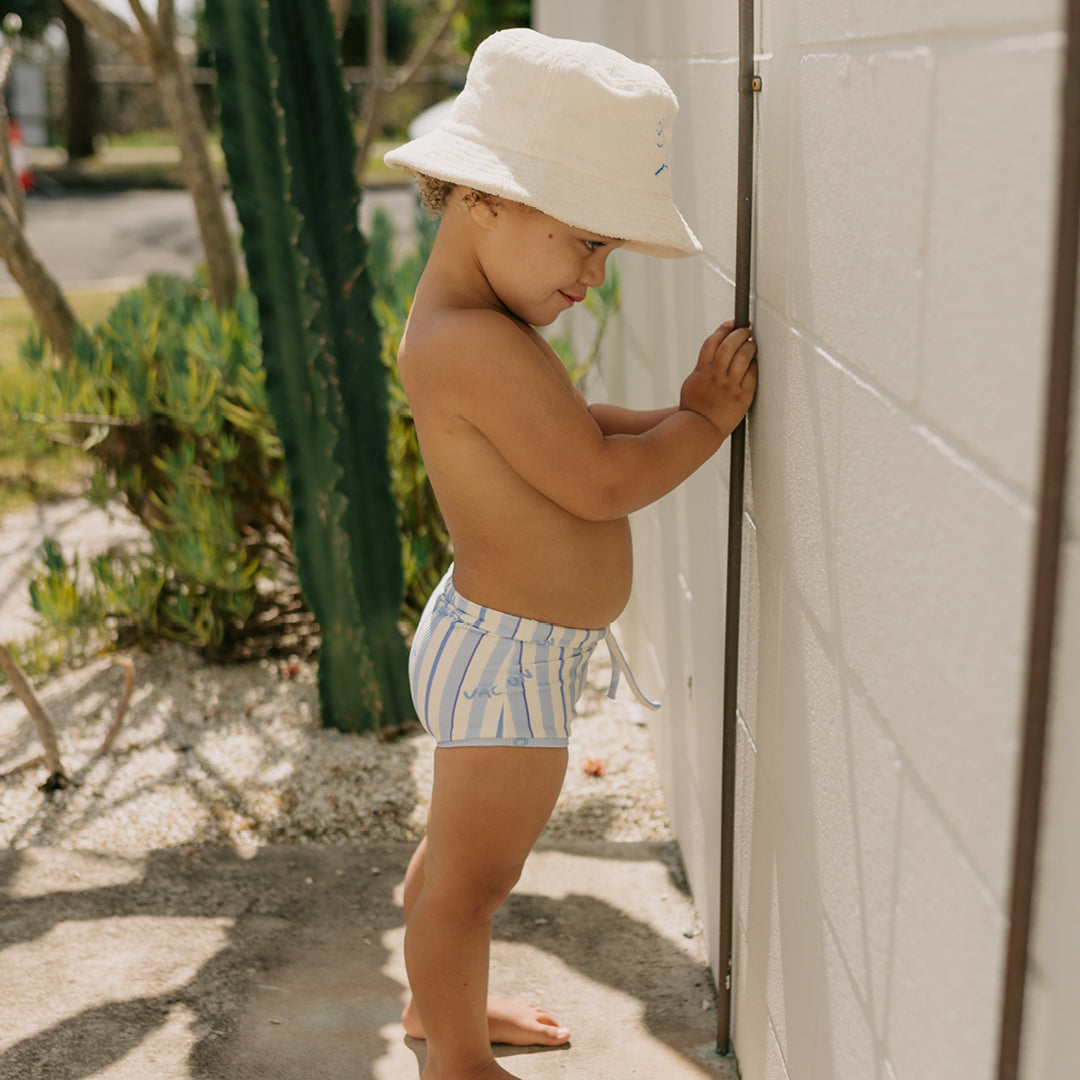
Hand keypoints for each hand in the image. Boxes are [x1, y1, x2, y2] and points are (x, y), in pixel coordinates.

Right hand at [679, 321, 757, 435]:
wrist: (698, 430)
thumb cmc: (694, 410)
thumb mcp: (691, 384)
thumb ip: (703, 369)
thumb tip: (714, 355)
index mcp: (701, 372)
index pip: (712, 343)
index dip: (723, 330)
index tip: (730, 324)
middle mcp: (715, 376)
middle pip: (729, 345)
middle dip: (740, 333)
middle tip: (746, 330)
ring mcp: (729, 386)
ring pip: (743, 357)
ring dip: (749, 346)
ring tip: (752, 343)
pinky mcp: (742, 397)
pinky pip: (751, 375)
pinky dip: (754, 365)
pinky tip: (754, 362)